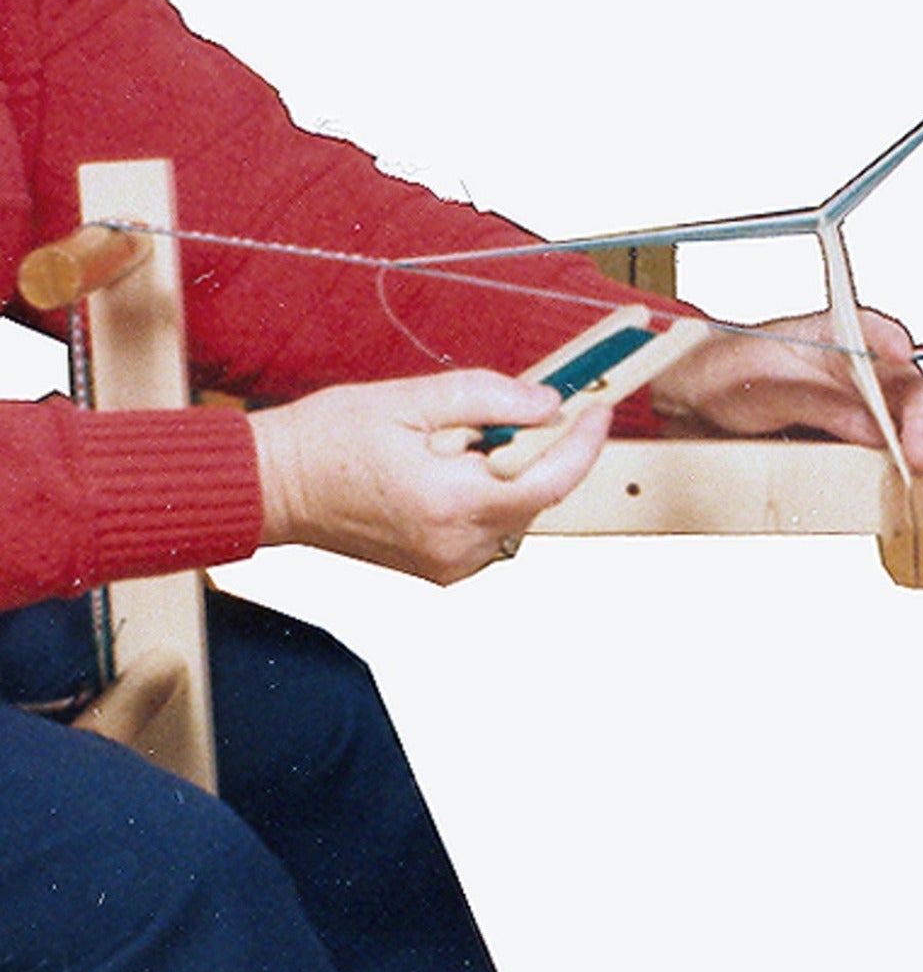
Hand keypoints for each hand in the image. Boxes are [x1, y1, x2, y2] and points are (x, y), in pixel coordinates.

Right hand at [249, 370, 612, 583]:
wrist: (276, 489)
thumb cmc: (327, 440)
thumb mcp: (408, 400)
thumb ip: (486, 399)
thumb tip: (547, 403)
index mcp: (450, 504)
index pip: (548, 482)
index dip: (583, 444)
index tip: (597, 409)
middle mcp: (458, 547)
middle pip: (534, 498)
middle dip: (533, 452)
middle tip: (501, 414)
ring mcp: (452, 566)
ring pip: (514, 515)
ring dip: (504, 475)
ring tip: (449, 448)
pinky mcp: (444, 572)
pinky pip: (490, 531)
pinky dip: (485, 497)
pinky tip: (444, 475)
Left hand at [652, 309, 922, 473]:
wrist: (700, 409)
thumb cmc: (727, 379)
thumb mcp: (763, 386)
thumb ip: (818, 403)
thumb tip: (869, 427)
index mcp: (835, 335)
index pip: (874, 331)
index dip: (892, 343)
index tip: (899, 357)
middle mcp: (863, 370)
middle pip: (920, 381)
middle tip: (922, 451)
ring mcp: (872, 407)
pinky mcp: (870, 441)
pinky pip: (913, 446)